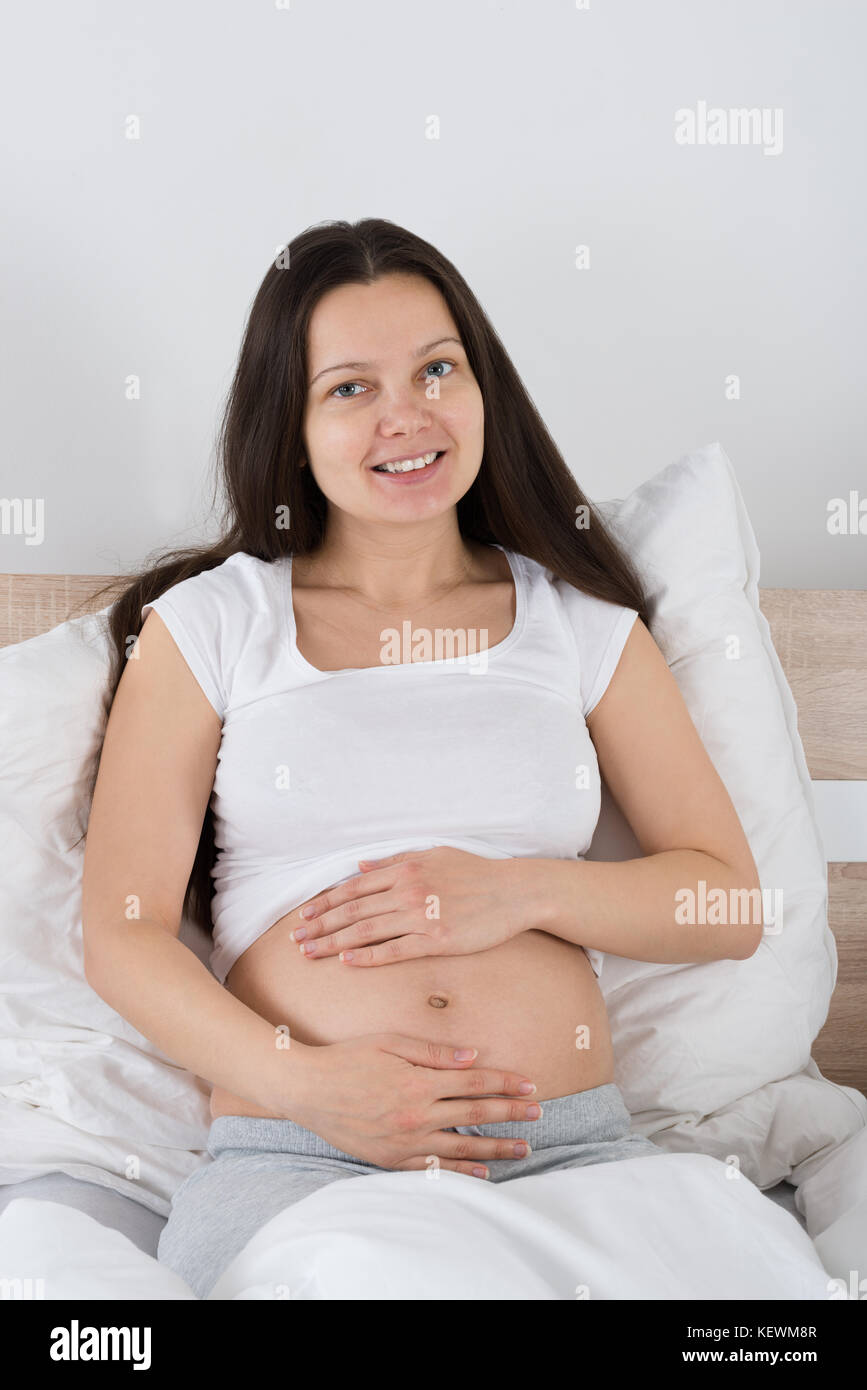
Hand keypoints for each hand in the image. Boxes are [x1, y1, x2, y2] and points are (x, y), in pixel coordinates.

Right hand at [286, 1032, 540, 1174]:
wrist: (308, 1089)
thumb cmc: (348, 1058)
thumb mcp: (390, 1042)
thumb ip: (433, 1052)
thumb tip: (473, 1057)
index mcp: (419, 1081)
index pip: (474, 1082)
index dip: (505, 1083)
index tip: (530, 1085)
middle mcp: (417, 1113)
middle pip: (475, 1113)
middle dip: (511, 1113)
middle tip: (538, 1114)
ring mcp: (405, 1140)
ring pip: (462, 1146)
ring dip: (496, 1147)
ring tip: (523, 1148)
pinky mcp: (392, 1159)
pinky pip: (434, 1169)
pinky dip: (461, 1171)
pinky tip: (482, 1172)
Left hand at [291, 847, 528, 965]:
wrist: (515, 891)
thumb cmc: (476, 873)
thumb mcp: (434, 855)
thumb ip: (395, 861)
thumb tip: (360, 865)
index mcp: (405, 869)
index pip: (354, 887)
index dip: (325, 903)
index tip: (304, 916)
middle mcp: (408, 890)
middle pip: (353, 910)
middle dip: (320, 925)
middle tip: (295, 939)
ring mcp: (422, 916)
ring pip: (366, 931)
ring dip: (334, 943)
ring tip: (310, 953)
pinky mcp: (437, 939)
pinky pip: (395, 950)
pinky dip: (368, 956)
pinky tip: (347, 962)